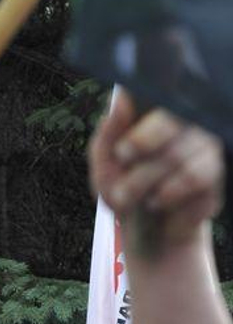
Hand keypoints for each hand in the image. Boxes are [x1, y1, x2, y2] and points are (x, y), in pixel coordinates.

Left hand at [89, 92, 223, 252]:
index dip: (148, 96)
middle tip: (122, 158)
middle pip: (171, 118)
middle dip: (141, 142)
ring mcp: (205, 146)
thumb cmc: (124, 193)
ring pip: (177, 154)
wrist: (148, 233)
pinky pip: (195, 177)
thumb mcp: (104, 167)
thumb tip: (121, 101)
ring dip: (145, 180)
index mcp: (154, 116)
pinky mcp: (218, 171)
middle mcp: (185, 124)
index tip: (126, 126)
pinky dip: (168, 194)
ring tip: (131, 196)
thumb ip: (108, 134)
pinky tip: (157, 201)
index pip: (160, 90)